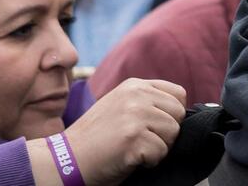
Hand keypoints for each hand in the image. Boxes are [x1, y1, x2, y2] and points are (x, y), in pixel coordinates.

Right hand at [53, 77, 185, 185]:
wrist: (67, 159)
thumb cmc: (96, 138)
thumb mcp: (120, 105)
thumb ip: (146, 100)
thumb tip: (179, 108)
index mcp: (134, 85)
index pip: (178, 94)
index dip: (171, 114)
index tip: (154, 127)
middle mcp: (136, 96)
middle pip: (178, 115)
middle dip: (166, 133)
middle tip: (142, 141)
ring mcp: (135, 116)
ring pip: (173, 134)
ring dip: (158, 148)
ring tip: (134, 148)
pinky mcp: (133, 139)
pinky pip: (160, 153)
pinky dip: (148, 162)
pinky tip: (128, 158)